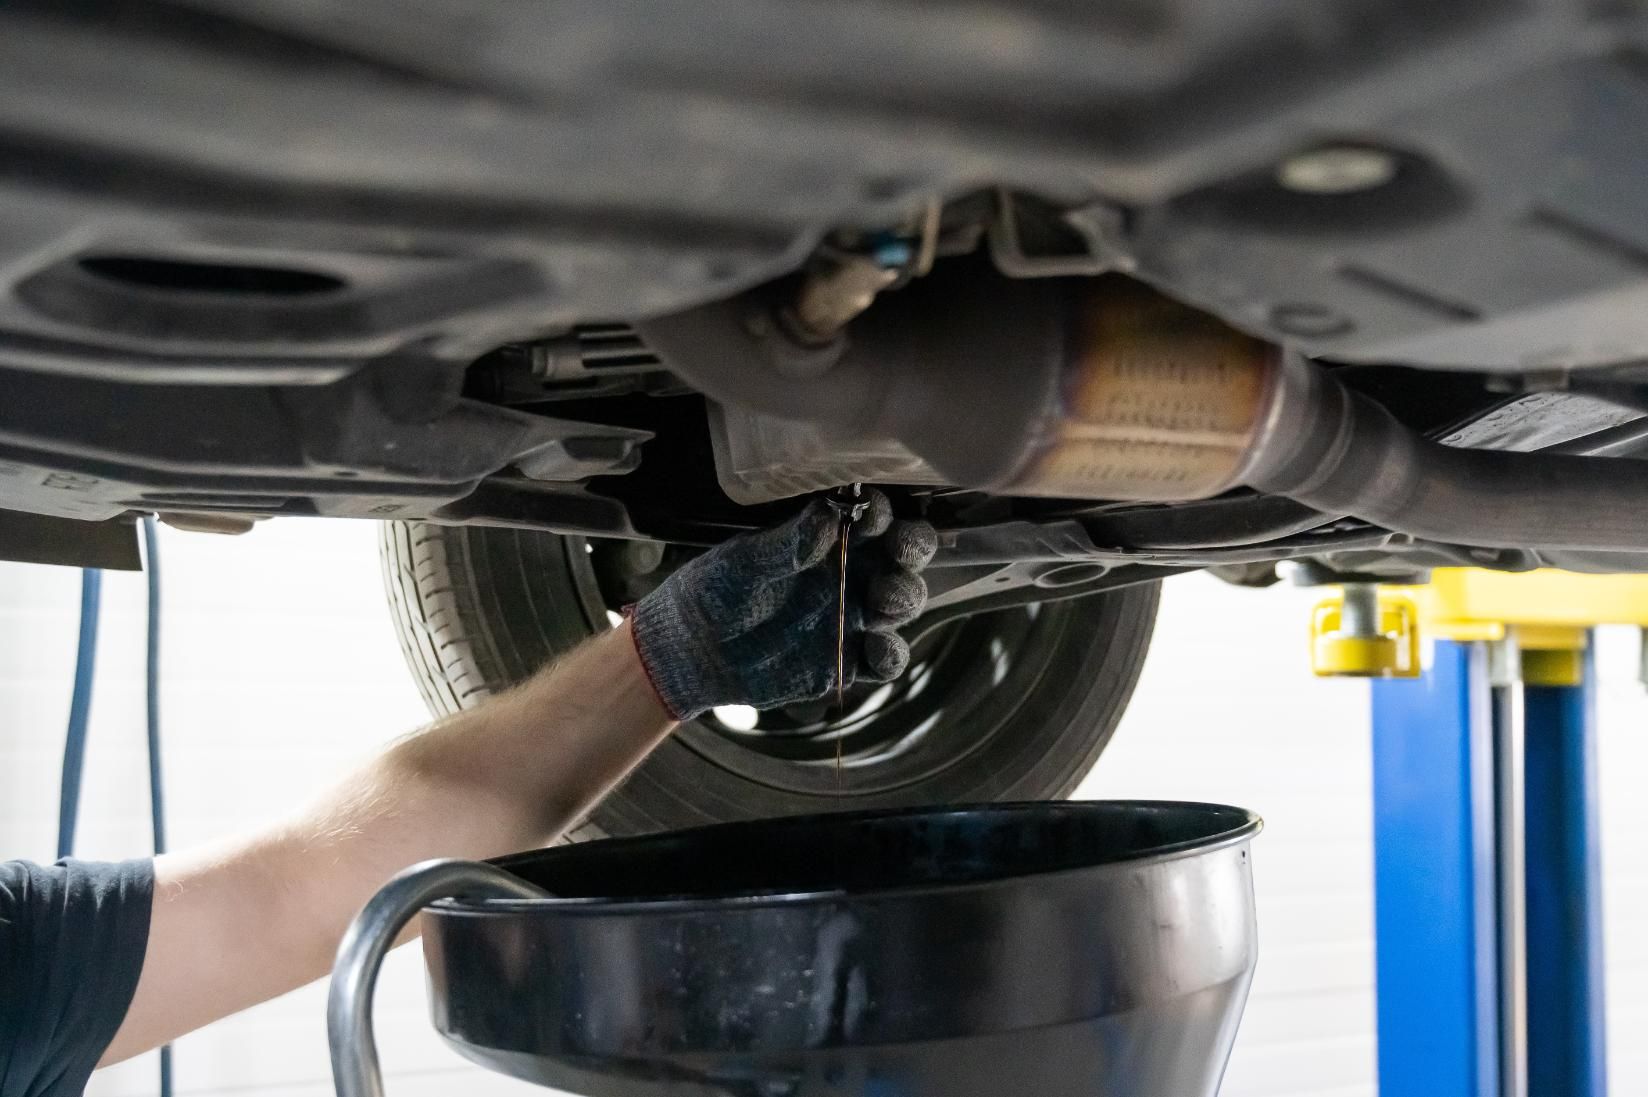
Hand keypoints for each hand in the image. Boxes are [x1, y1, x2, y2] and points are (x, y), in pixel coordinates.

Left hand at [629, 489, 936, 720]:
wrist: (690, 652)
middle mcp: (848, 574)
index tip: (874, 514)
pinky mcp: (845, 661)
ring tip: (885, 600)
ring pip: (901, 603)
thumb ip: (787, 543)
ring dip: (905, 596)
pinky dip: (892, 655)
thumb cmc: (713, 592)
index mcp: (825, 540)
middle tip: (901, 551)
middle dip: (912, 549)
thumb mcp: (744, 562)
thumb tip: (828, 516)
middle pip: (902, 557)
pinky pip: (885, 660)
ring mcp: (851, 618)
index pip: (871, 518)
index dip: (881, 513)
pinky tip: (876, 648)